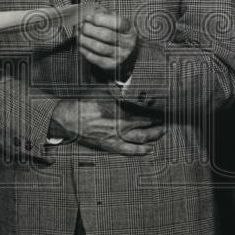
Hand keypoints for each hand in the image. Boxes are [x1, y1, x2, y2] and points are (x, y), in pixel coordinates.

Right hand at [49, 98, 163, 155]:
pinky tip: (149, 149)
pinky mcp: (110, 146)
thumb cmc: (83, 103)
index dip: (154, 109)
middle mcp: (120, 123)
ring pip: (141, 137)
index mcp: (119, 108)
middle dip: (157, 122)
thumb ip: (115, 90)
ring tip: (162, 132)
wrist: (67, 119)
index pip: (142, 109)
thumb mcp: (100, 91)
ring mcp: (116, 136)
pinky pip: (129, 150)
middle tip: (166, 119)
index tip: (161, 107)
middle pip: (145, 124)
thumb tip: (126, 84)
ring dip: (154, 135)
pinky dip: (141, 150)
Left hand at [78, 9, 137, 73]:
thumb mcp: (113, 19)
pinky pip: (96, 59)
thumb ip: (103, 14)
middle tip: (81, 26)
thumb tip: (89, 15)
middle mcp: (128, 43)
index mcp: (129, 29)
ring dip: (85, 40)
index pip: (118, 23)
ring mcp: (121, 55)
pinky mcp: (112, 64)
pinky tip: (81, 45)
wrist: (124, 48)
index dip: (101, 19)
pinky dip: (85, 51)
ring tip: (79, 35)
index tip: (88, 17)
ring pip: (100, 47)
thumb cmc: (115, 31)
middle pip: (107, 35)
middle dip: (89, 29)